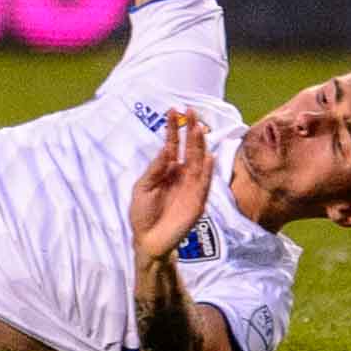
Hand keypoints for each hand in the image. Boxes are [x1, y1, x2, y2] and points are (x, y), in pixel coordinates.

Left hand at [130, 108, 212, 261]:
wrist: (148, 239)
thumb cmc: (143, 213)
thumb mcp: (142, 187)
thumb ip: (155, 169)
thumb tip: (165, 149)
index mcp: (166, 170)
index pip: (172, 145)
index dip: (173, 129)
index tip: (174, 110)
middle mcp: (181, 175)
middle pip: (189, 149)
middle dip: (190, 131)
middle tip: (191, 111)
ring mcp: (190, 187)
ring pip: (198, 162)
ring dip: (199, 146)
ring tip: (199, 129)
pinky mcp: (197, 202)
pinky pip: (204, 184)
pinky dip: (207, 171)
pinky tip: (208, 157)